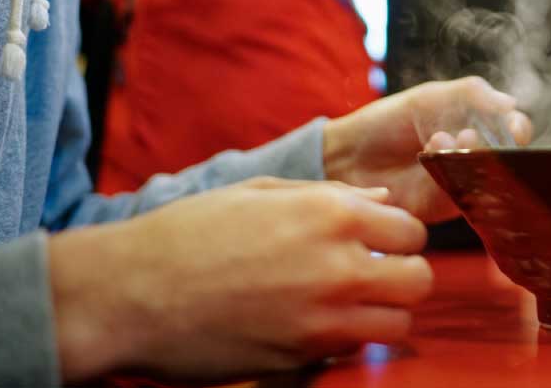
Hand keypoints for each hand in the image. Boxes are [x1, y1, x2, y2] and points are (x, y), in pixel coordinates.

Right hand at [48, 177, 432, 382]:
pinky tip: (316, 327)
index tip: (378, 243)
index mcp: (330, 213)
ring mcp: (321, 318)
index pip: (411, 229)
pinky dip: (347, 343)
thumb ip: (330, 195)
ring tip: (350, 306)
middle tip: (373, 277)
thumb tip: (383, 198)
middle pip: (420, 278)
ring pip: (398, 323)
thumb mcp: (261, 192)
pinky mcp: (301, 358)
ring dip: (383, 315)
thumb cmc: (189, 233)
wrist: (130, 294)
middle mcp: (337, 265)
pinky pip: (352, 352)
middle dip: (403, 276)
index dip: (398, 237)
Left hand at [322, 76, 533, 221]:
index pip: (513, 130)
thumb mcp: (429, 97)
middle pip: (507, 158)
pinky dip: (454, 175)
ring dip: (473, 158)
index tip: (513, 126)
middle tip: (470, 134)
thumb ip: (472, 94)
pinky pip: (463, 196)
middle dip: (496, 146)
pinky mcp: (444, 208)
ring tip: (443, 140)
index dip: (518, 128)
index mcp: (478, 127)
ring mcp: (462, 184)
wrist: (347, 156)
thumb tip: (511, 102)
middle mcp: (475, 158)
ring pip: (488, 179)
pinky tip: (432, 154)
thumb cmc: (388, 122)